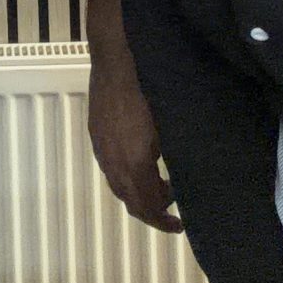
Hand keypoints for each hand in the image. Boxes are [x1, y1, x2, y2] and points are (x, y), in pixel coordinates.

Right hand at [87, 20, 179, 232]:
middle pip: (130, 201)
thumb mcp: (170, 127)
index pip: (146, 206)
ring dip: (138, 193)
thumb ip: (175, 157)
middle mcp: (114, 162)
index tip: (179, 224)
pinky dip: (126, 176)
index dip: (162, 221)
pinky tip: (139, 163)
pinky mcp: (97, 135)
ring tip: (159, 187)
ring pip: (118, 185)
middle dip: (151, 211)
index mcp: (135, 162)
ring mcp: (102, 149)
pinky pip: (110, 168)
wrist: (116, 59)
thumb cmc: (150, 89)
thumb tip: (186, 177)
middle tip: (172, 213)